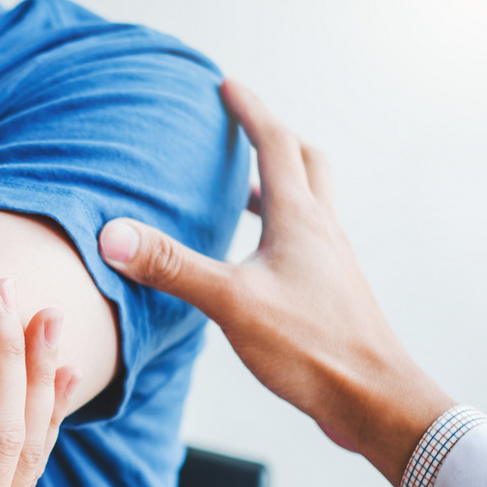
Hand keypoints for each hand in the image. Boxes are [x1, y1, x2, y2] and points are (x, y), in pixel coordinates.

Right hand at [97, 79, 452, 486]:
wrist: (372, 398)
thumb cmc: (312, 348)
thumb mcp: (231, 303)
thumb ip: (173, 267)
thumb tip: (113, 236)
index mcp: (300, 219)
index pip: (276, 145)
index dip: (249, 111)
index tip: (226, 87)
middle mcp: (321, 231)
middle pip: (305, 164)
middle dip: (274, 140)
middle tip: (243, 131)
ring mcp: (330, 262)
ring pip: (309, 204)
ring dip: (279, 186)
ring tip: (245, 191)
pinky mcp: (329, 292)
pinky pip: (306, 241)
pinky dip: (280, 230)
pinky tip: (256, 261)